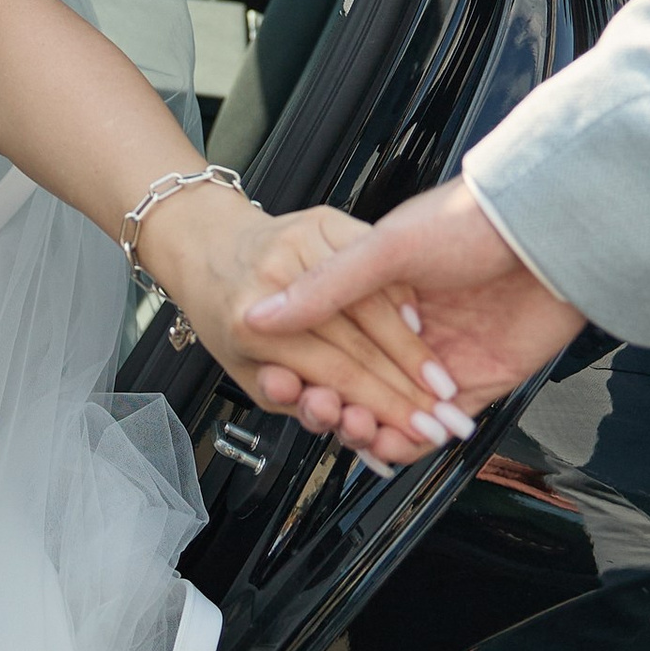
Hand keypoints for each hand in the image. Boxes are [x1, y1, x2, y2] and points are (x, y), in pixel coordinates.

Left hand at [142, 188, 453, 468]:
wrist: (206, 245)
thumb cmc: (225, 314)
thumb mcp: (246, 373)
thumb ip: (295, 400)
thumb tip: (345, 419)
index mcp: (250, 323)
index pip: (336, 371)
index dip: (385, 406)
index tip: (418, 432)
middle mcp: (275, 278)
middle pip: (361, 340)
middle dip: (410, 387)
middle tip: (444, 418)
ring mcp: (301, 243)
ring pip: (375, 301)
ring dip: (415, 347)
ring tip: (442, 384)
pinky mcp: (323, 218)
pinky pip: (377, 267)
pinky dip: (402, 297)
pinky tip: (420, 326)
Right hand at [240, 179, 582, 454]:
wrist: (550, 235)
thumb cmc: (472, 223)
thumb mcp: (387, 248)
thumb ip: (326, 287)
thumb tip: (261, 314)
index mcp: (377, 293)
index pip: (328, 345)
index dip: (303, 369)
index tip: (282, 385)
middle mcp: (406, 331)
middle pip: (355, 385)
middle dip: (332, 405)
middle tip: (319, 410)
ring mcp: (439, 362)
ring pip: (390, 413)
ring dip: (365, 429)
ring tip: (354, 428)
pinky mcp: (475, 387)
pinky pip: (431, 428)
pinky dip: (407, 445)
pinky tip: (387, 446)